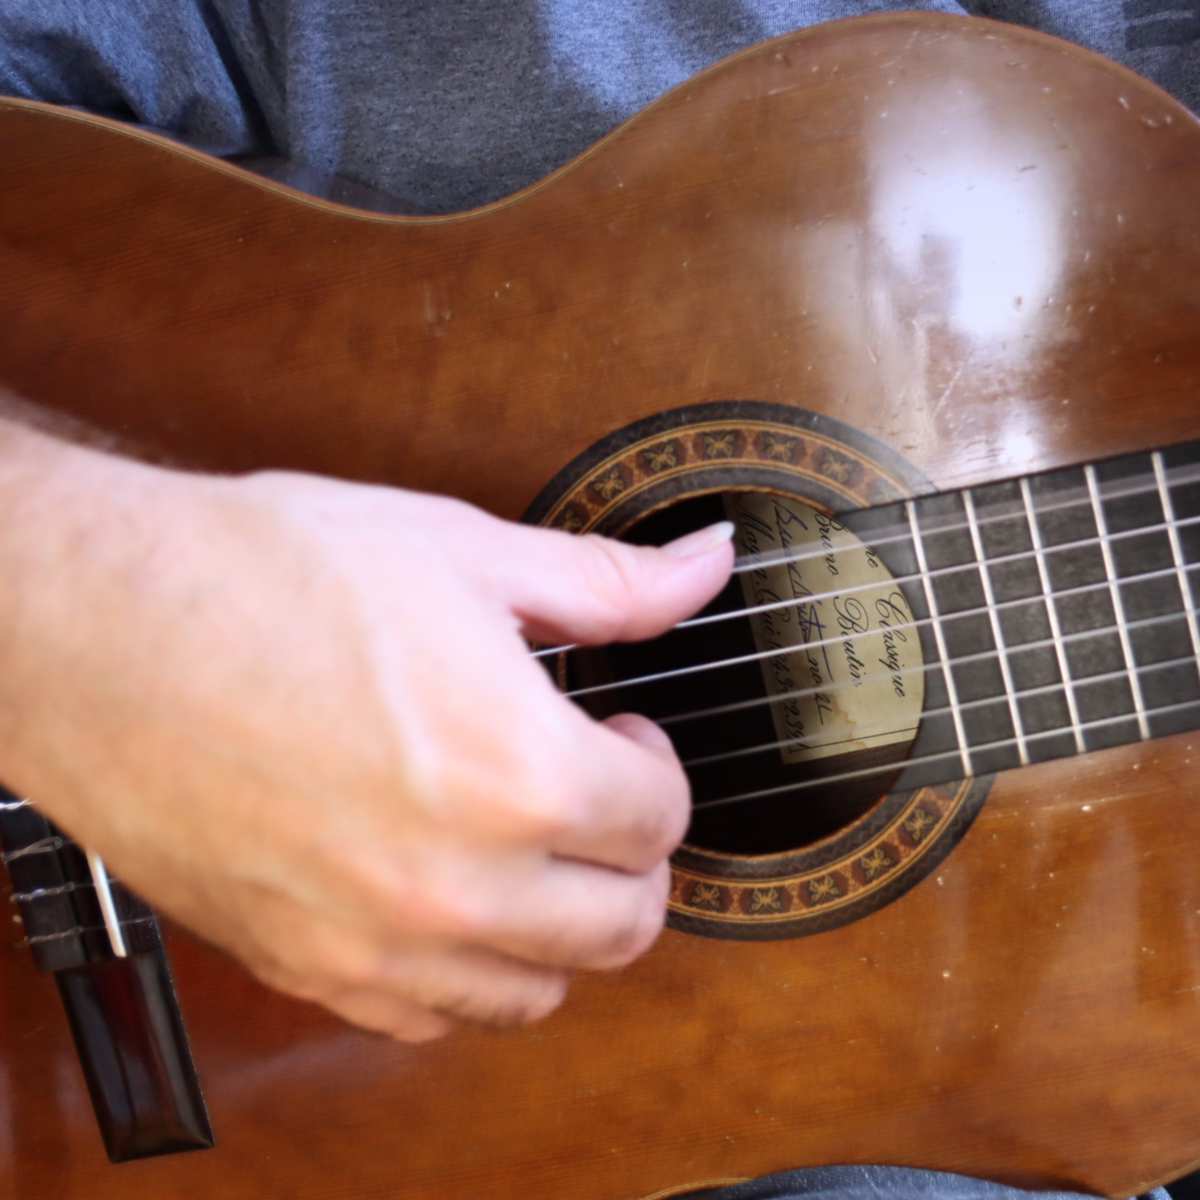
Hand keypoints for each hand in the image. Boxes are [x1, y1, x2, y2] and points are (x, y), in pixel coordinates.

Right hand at [2, 441, 732, 1041]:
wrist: (95, 626)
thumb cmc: (263, 576)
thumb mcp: (460, 550)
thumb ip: (608, 581)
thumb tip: (706, 565)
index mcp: (518, 773)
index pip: (660, 819)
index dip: (655, 764)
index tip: (622, 731)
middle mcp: (456, 883)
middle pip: (622, 925)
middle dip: (633, 854)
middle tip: (598, 793)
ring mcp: (376, 942)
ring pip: (537, 991)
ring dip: (563, 924)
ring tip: (532, 847)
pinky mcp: (305, 966)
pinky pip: (430, 1020)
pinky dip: (469, 972)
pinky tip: (450, 899)